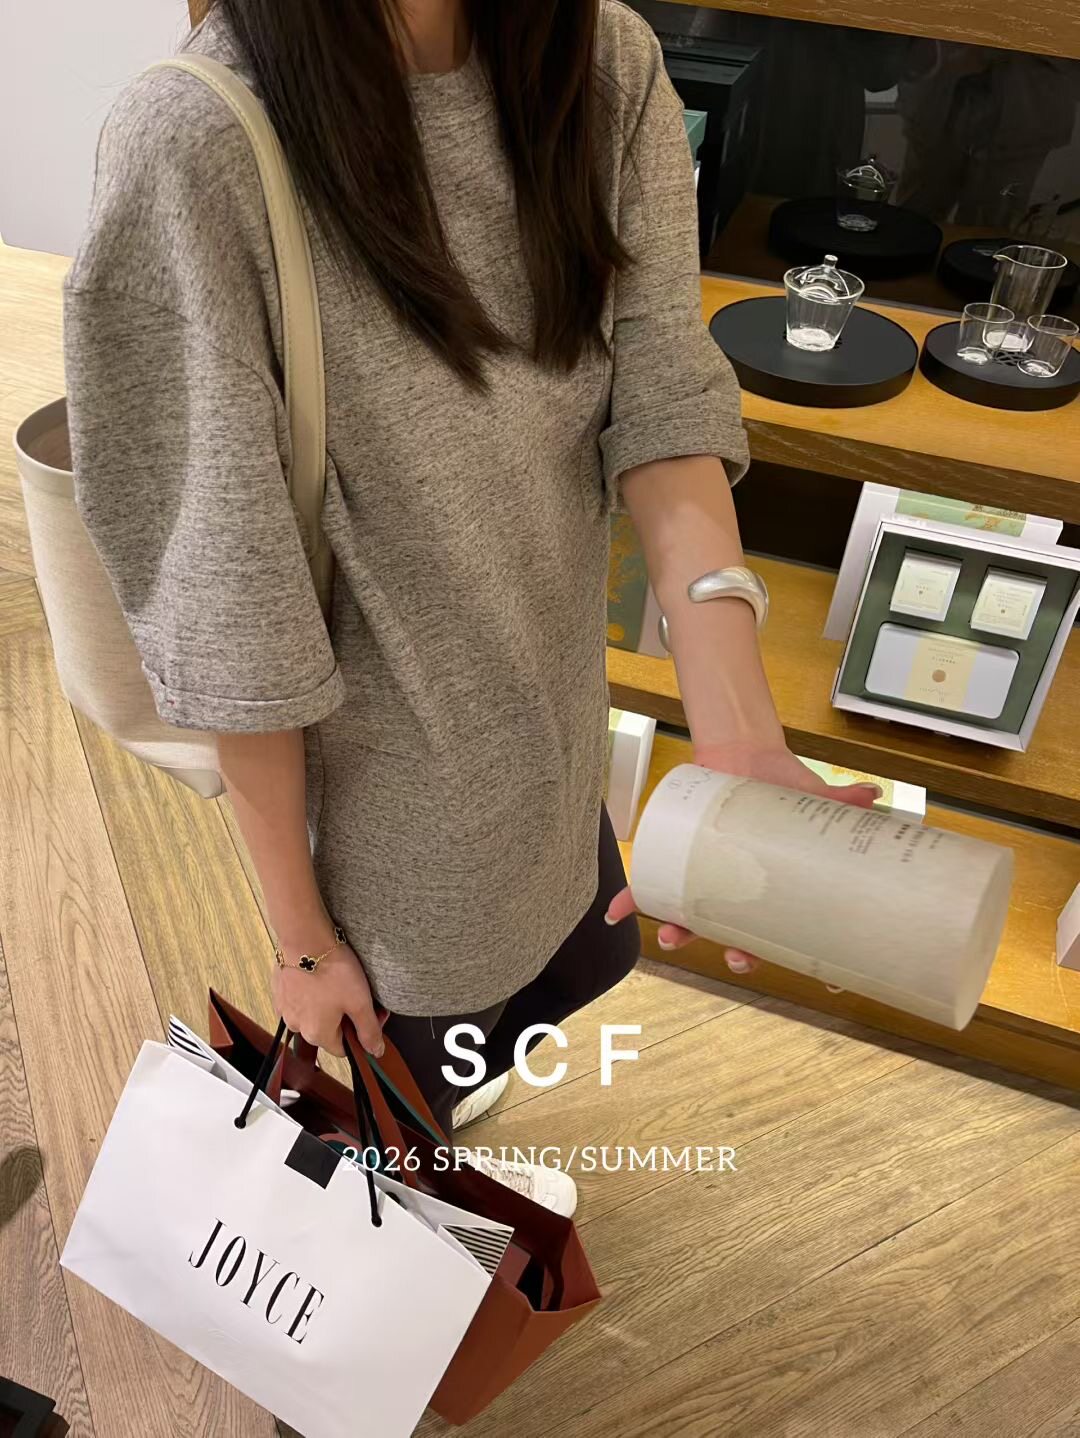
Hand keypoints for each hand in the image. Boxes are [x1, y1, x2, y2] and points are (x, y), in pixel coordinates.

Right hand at [271, 940, 385, 1058]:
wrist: (305, 938)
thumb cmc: (332, 969)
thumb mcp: (359, 1002)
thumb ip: (369, 1030)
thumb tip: (375, 1052)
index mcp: (317, 1034)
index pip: (343, 1048)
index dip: (359, 1032)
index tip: (368, 1013)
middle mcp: (297, 1026)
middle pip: (327, 1031)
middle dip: (343, 1016)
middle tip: (355, 993)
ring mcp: (284, 1009)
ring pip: (311, 1014)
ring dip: (325, 1004)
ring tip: (336, 982)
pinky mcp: (279, 991)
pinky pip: (298, 999)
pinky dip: (309, 992)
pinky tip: (319, 976)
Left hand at [606, 742, 880, 974]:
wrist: (745, 756)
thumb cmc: (780, 789)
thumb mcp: (812, 796)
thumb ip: (840, 800)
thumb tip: (872, 797)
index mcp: (767, 888)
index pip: (770, 933)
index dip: (768, 954)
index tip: (777, 967)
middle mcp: (734, 890)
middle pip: (730, 934)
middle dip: (730, 950)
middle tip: (732, 955)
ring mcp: (703, 874)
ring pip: (688, 916)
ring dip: (678, 931)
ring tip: (671, 936)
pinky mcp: (675, 853)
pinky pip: (648, 885)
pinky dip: (629, 900)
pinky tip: (615, 913)